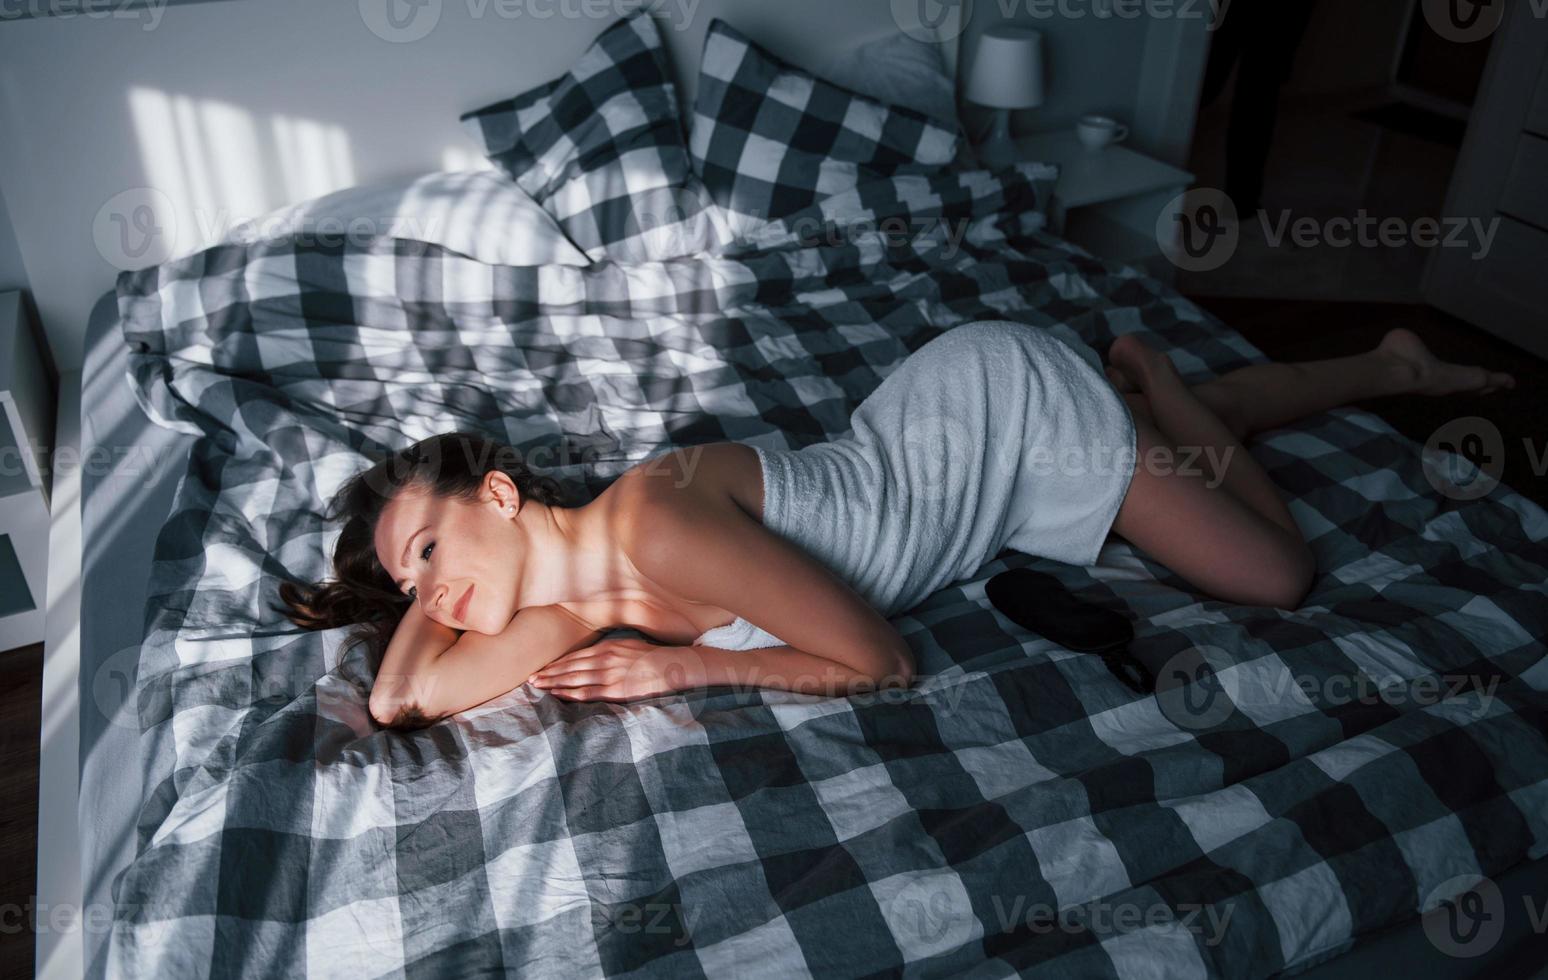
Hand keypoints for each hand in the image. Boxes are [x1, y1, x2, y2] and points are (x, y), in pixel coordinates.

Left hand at [527, 637, 702, 701]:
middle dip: (549, 674)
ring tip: (538, 687)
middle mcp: (605, 659)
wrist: (673, 666)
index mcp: (607, 648)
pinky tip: (558, 695)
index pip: (575, 657)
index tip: (541, 669)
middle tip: (530, 680)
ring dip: (554, 684)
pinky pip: (589, 692)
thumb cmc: (652, 657)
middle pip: (570, 668)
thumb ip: (610, 650)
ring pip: (575, 679)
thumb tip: (595, 656)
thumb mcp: (629, 646)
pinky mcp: (617, 689)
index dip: (556, 664)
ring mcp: (610, 674)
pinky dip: (571, 694)